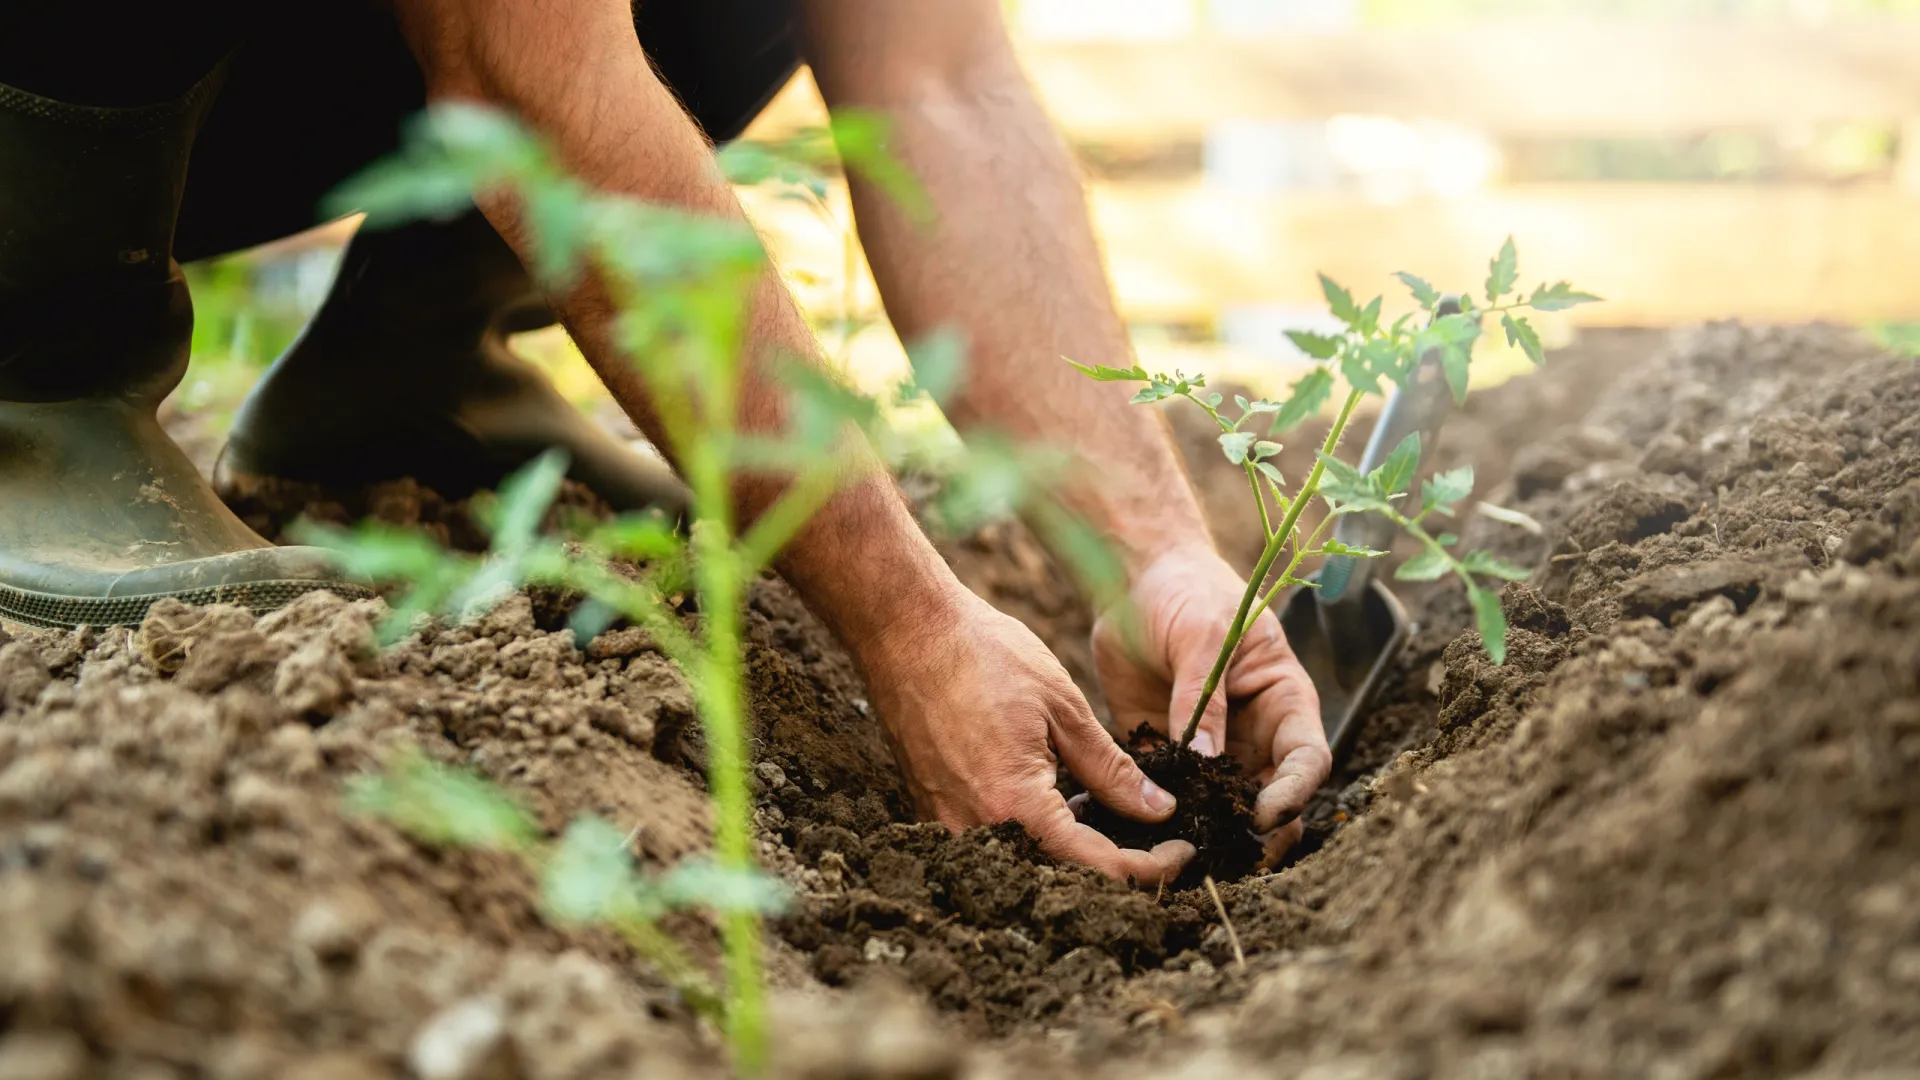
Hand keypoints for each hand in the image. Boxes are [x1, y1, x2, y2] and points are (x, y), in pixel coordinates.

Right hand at [855, 586, 1193, 885]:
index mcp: (1016, 807)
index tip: (1185, 850)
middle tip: (1157, 835)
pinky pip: (997, 840)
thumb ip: (1112, 770)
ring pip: (1029, 861)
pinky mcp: (933, 810)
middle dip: (1118, 863)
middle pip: (1063, 875)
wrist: (905, 630)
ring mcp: (947, 824)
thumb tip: (1158, 811)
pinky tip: (1060, 795)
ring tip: (1109, 808)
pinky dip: (1037, 829)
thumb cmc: (985, 656)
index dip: (1153, 868)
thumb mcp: (1065, 709)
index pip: (1100, 868)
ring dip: (1076, 847)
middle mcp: (977, 830)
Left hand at [1091, 546, 1329, 861]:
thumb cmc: (1186, 592)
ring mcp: (1213, 750)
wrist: (1136, 579)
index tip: (1265, 815)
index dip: (1294, 793)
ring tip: (1186, 858)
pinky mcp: (1168, 755)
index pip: (1307, 759)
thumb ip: (1202, 696)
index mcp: (1283, 701)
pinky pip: (1173, 796)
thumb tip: (1205, 761)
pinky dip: (1163, 818)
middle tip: (1230, 858)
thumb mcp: (1201, 635)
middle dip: (1259, 833)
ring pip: (1225, 809)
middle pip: (1273, 799)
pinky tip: (1141, 836)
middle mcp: (1255, 735)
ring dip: (1212, 834)